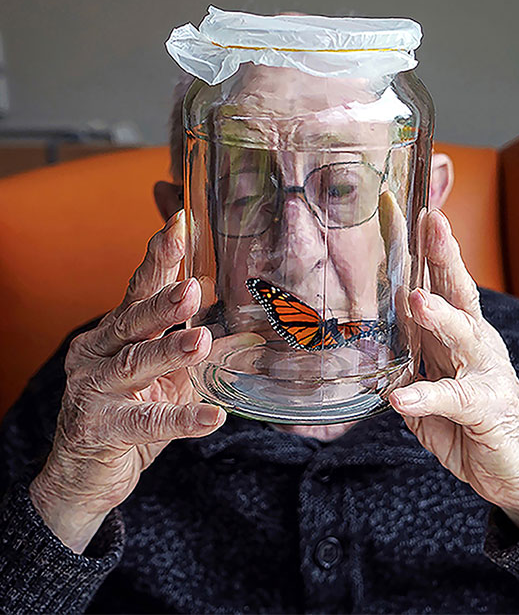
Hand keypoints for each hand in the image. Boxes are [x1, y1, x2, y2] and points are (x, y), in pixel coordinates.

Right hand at [28, 211, 252, 552]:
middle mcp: (99, 352)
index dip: (161, 256)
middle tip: (192, 286)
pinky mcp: (99, 428)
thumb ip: (203, 351)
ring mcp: (94, 389)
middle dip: (162, 301)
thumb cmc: (130, 414)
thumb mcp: (173, 377)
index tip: (180, 221)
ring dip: (169, 351)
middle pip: (132, 318)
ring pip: (134, 364)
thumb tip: (252, 331)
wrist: (84, 477)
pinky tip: (213, 418)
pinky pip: (146, 422)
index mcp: (117, 332)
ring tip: (201, 340)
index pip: (139, 287)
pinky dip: (181, 418)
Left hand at [382, 204, 518, 533]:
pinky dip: (427, 397)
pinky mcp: (486, 409)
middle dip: (444, 254)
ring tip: (415, 299)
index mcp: (461, 333)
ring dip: (439, 316)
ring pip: (463, 336)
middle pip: (460, 291)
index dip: (421, 247)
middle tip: (429, 220)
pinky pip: (453, 400)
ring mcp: (485, 373)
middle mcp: (477, 343)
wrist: (518, 471)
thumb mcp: (430, 387)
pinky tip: (402, 397)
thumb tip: (370, 339)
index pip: (438, 281)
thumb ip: (406, 361)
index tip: (401, 206)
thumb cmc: (472, 425)